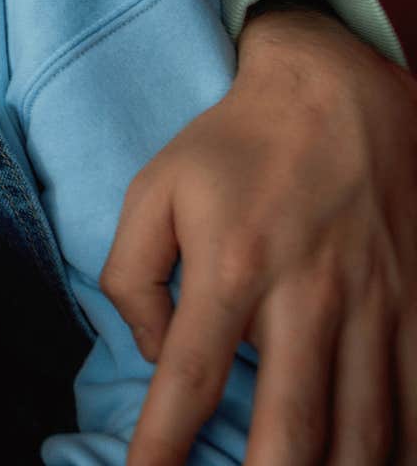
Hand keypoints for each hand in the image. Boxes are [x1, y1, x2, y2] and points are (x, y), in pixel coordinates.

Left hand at [104, 6, 416, 464]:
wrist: (340, 90)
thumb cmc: (233, 146)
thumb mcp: (153, 190)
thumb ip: (132, 276)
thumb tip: (157, 354)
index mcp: (233, 267)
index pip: (192, 380)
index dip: (163, 447)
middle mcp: (311, 296)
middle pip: (295, 425)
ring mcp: (377, 305)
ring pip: (365, 427)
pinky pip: (414, 397)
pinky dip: (398, 445)